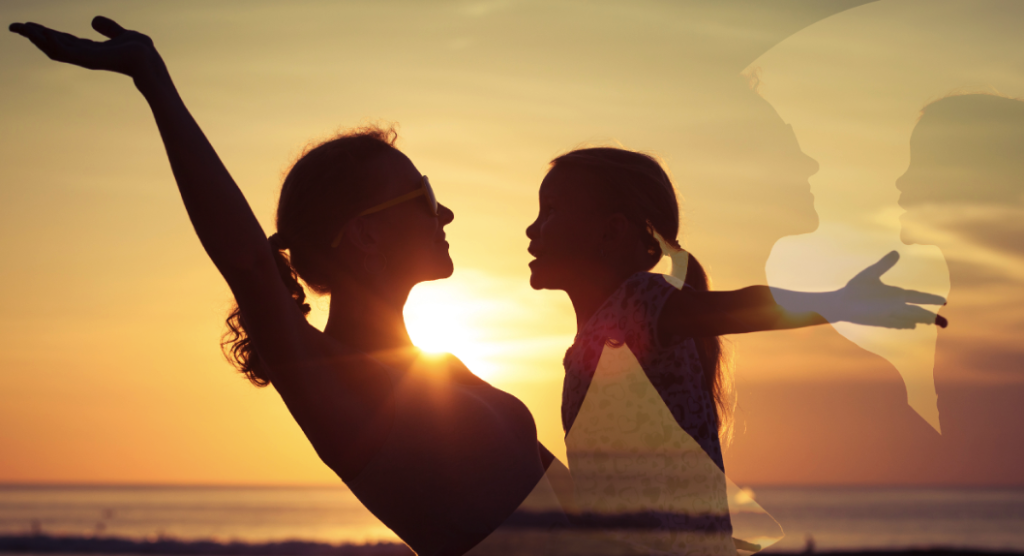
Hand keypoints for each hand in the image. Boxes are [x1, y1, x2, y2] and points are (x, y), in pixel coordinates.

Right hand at [9, 16, 161, 80]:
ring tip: (21, 27)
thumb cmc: (141, 51)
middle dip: (32, 35)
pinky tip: (41, 32)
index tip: (27, 25)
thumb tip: (92, 21)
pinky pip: (65, 52)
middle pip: (52, 45)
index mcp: (89, 49)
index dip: (44, 32)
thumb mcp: (121, 34)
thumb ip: (107, 28)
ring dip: (36, 38)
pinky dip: (52, 43)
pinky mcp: (89, 61)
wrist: (151, 60)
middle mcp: (84, 55)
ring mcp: (85, 59)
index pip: (61, 40)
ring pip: (54, 49)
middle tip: (12, 26)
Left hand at [829, 251, 947, 328]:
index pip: (917, 297)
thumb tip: (896, 252)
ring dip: (919, 320)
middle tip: (945, 323)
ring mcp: (887, 314)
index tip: (944, 301)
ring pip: (907, 319)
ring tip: (932, 322)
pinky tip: (911, 326)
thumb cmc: (856, 288)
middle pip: (916, 312)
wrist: (841, 302)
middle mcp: (894, 305)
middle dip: (929, 316)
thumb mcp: (871, 274)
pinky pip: (893, 324)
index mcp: (896, 294)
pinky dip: (901, 324)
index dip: (930, 299)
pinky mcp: (877, 321)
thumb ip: (884, 264)